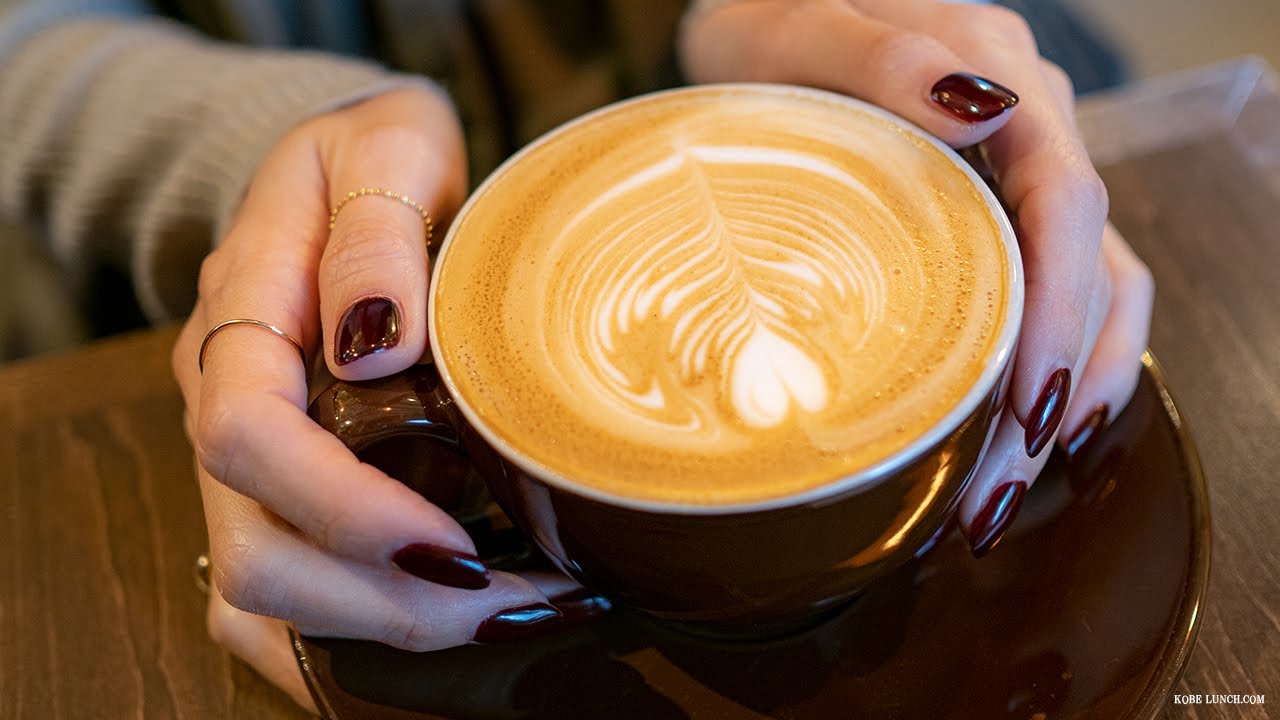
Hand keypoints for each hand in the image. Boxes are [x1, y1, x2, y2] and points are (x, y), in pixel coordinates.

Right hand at [172, 86, 583, 708]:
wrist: (351, 174)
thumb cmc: (378, 157)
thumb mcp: (386, 148)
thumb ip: (378, 228)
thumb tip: (376, 340)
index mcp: (241, 314)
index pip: (245, 435)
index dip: (343, 507)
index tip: (452, 540)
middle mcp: (225, 402)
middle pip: (254, 551)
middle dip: (384, 601)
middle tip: (517, 601)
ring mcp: (246, 459)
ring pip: (265, 597)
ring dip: (384, 630)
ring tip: (510, 616)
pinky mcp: (279, 490)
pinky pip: (288, 599)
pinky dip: (363, 635)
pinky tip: (457, 628)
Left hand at [681, 0, 1153, 553]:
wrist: (765, 18)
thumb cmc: (770, 24)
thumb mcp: (803, 29)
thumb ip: (882, 57)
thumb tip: (976, 110)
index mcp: (993, 76)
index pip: (1067, 198)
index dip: (1060, 310)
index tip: (1024, 405)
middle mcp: (1028, 129)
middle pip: (1086, 269)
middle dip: (1049, 392)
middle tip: (988, 492)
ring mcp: (1017, 175)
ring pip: (1091, 294)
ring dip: (1057, 401)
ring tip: (997, 494)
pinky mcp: (994, 213)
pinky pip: (1056, 293)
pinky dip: (1053, 370)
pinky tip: (1023, 436)